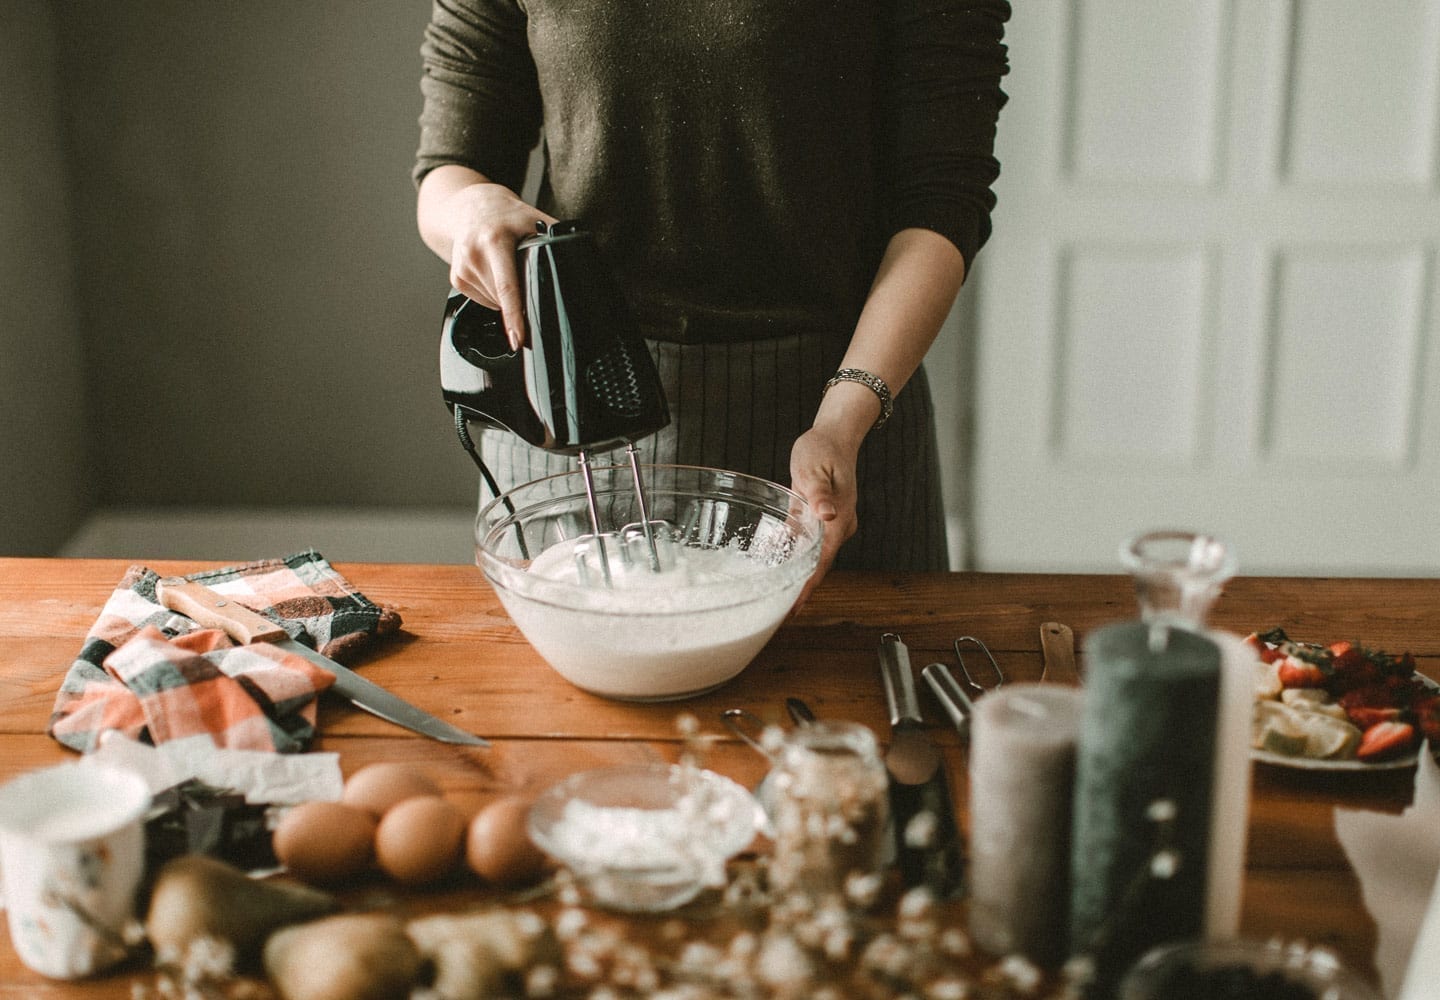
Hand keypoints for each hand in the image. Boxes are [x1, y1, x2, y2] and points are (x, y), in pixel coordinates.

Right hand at [441, 181, 556, 347]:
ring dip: (507, 296)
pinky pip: (483, 300)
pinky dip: (495, 294)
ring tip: (506, 267)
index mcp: (494, 241)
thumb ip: (554, 237)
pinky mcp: (457, 279)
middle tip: (526, 278)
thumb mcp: (533, 218)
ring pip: (494, 303)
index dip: (514, 316)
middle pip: (503, 299)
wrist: (470, 206)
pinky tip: (495, 272)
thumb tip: (578, 258)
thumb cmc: (506, 214)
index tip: (518, 338)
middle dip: (520, 300)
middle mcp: (473, 255)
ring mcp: (462, 269)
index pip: (506, 287)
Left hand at [788, 424, 860, 611]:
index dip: (808, 586)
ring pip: (817, 557)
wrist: (835, 436)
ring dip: (802, 576)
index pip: (821, 561)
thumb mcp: (813, 467)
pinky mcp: (826, 519)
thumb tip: (828, 516)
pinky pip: (813, 544)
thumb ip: (819, 494)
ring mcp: (836, 523)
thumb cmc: (822, 449)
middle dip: (803, 589)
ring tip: (782, 599)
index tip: (795, 607)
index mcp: (838, 518)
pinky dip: (801, 559)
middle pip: (820, 565)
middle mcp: (840, 525)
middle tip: (781, 613)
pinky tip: (786, 569)